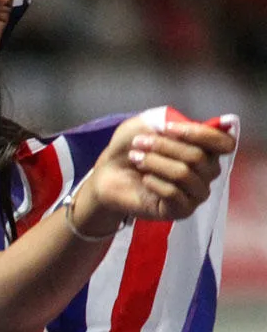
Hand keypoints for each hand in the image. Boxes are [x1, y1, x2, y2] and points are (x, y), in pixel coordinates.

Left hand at [70, 116, 236, 236]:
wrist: (107, 175)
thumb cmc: (130, 149)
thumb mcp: (144, 125)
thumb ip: (166, 120)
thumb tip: (187, 125)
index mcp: (205, 150)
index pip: (224, 143)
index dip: (200, 134)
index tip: (167, 128)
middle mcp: (207, 173)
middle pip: (198, 157)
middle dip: (163, 146)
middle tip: (138, 143)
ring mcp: (196, 194)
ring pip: (184, 174)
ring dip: (154, 162)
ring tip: (135, 158)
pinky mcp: (182, 211)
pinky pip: (174, 194)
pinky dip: (154, 182)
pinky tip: (144, 179)